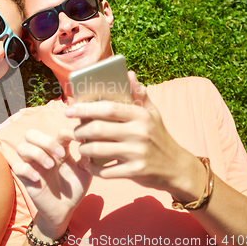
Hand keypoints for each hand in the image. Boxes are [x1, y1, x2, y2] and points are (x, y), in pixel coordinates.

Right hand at [12, 128, 91, 239]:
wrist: (65, 210)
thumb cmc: (74, 189)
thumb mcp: (85, 172)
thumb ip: (87, 156)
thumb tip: (92, 141)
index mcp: (57, 149)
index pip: (58, 132)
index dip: (68, 133)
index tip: (79, 139)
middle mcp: (42, 154)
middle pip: (32, 134)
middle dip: (46, 141)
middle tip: (61, 154)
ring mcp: (32, 165)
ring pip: (22, 147)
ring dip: (37, 153)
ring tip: (50, 166)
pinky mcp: (25, 179)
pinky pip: (17, 167)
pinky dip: (27, 170)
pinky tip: (38, 178)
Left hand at [66, 71, 205, 201]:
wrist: (177, 168)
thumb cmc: (159, 137)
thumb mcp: (153, 114)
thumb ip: (139, 94)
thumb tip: (129, 73)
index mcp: (141, 115)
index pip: (108, 108)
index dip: (85, 108)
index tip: (69, 109)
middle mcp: (139, 132)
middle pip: (98, 129)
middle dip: (80, 131)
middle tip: (74, 132)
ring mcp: (137, 153)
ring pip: (97, 150)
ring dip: (84, 149)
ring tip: (82, 147)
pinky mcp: (135, 172)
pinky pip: (105, 171)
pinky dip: (93, 169)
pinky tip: (89, 165)